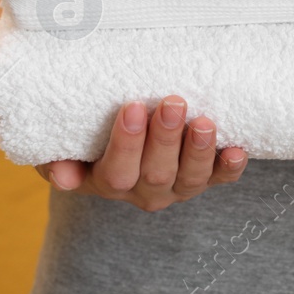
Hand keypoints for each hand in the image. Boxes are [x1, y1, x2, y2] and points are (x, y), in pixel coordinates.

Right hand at [35, 96, 247, 211]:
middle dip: (167, 138)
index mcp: (106, 182)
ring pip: (191, 179)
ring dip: (200, 151)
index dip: (128, 143)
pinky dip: (230, 167)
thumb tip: (61, 176)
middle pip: (157, 173)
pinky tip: (238, 149)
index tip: (133, 106)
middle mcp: (143, 190)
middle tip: (173, 102)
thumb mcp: (59, 146)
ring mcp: (175, 187)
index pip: (117, 171)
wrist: (109, 140)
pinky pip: (219, 179)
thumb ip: (54, 159)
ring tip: (206, 121)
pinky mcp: (202, 178)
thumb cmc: (81, 137)